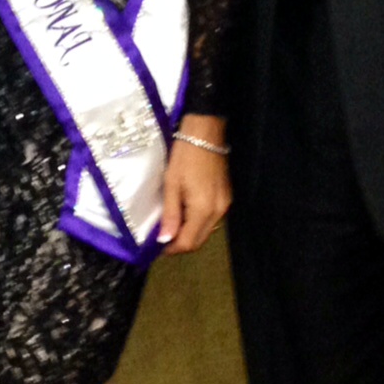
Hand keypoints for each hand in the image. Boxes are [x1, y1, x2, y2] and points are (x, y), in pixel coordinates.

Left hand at [160, 114, 230, 255]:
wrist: (205, 134)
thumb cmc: (185, 156)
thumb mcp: (172, 184)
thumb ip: (170, 214)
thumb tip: (165, 240)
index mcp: (204, 209)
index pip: (189, 242)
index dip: (172, 249)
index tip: (157, 247)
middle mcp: (218, 212)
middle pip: (199, 240)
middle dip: (180, 243)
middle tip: (162, 238)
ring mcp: (225, 205)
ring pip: (206, 231)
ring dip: (189, 233)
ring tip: (171, 225)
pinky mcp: (226, 198)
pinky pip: (211, 220)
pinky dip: (197, 222)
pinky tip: (185, 213)